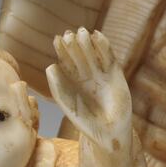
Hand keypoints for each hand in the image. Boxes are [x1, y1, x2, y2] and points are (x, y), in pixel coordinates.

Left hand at [46, 29, 130, 145]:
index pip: (66, 61)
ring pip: (93, 53)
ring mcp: (101, 73)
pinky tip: (97, 36)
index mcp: (72, 81)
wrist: (109, 133)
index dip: (62, 50)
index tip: (56, 39)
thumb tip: (50, 65)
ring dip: (87, 43)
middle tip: (68, 35)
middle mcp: (86, 75)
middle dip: (74, 44)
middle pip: (78, 54)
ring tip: (81, 33)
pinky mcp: (116, 73)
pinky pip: (108, 57)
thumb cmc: (86, 122)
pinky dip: (104, 46)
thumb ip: (58, 87)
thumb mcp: (68, 104)